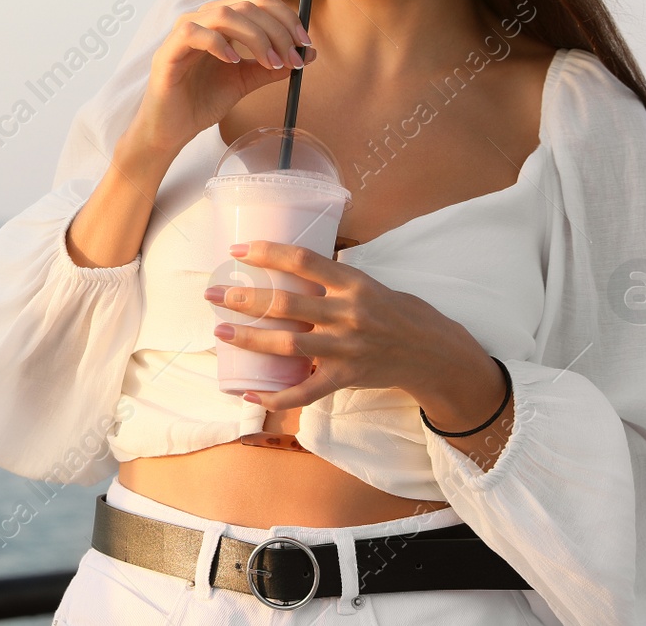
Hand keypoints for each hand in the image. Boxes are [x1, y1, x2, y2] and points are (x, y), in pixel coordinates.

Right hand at [127, 0, 316, 158]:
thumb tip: (309, 54)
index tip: (305, 44)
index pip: (258, 0)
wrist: (173, 128)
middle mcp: (203, 19)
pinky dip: (219, 44)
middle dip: (277, 30)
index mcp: (222, 21)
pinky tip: (233, 62)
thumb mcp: (246, 80)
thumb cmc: (203, 101)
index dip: (286, 17)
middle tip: (292, 59)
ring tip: (269, 63)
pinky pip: (193, 33)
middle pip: (247, 4)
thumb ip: (273, 66)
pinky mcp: (168, 50)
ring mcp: (183, 32)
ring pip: (225, 14)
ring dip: (255, 37)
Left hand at [204, 240, 461, 410]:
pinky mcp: (346, 379)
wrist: (432, 352)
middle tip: (213, 294)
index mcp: (353, 282)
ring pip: (288, 345)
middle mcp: (348, 313)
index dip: (267, 252)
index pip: (303, 259)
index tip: (237, 250)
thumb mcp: (368, 283)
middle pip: (286, 304)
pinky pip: (304, 392)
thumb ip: (332, 277)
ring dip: (249, 338)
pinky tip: (248, 393)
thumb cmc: (396, 311)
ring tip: (221, 331)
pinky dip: (274, 396)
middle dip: (244, 298)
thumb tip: (289, 263)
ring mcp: (346, 349)